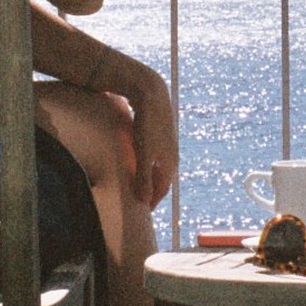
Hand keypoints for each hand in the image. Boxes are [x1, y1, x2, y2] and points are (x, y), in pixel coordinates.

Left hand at [112, 57, 177, 206]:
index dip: (151, 202)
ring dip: (148, 177)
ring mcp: (166, 143)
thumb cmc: (147, 125)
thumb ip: (143, 178)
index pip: (162, 190)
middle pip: (161, 179)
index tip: (141, 212)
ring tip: (135, 184)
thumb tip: (143, 201)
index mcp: (170, 163)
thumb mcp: (143, 154)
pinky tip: (134, 161)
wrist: (151, 93)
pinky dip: (146, 164)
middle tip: (138, 201)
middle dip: (151, 191)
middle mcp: (171, 155)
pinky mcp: (159, 133)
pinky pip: (153, 155)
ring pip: (157, 166)